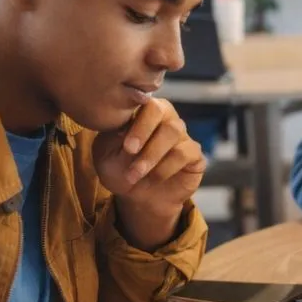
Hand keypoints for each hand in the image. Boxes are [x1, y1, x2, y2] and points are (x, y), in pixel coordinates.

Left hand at [93, 98, 204, 216]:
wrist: (137, 198)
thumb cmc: (119, 170)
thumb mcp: (106, 154)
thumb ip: (112, 136)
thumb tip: (122, 126)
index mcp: (144, 113)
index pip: (146, 103)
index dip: (137, 121)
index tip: (125, 145)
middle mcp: (167, 119)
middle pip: (163, 112)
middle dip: (144, 134)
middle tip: (129, 153)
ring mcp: (183, 136)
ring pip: (173, 132)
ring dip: (151, 155)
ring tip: (135, 174)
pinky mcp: (195, 155)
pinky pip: (185, 153)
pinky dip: (166, 168)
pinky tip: (154, 178)